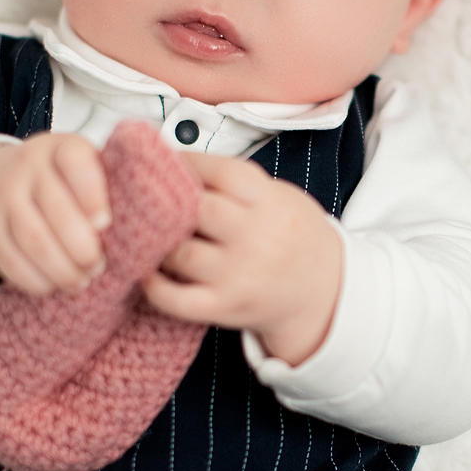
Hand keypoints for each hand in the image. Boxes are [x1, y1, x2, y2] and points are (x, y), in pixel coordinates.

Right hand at [0, 134, 109, 293]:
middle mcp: (27, 166)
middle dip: (83, 248)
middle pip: (57, 212)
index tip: (105, 224)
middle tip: (98, 267)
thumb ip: (109, 188)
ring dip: (62, 270)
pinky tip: (54, 286)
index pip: (75, 163)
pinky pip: (10, 260)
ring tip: (81, 281)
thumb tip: (144, 225)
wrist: (2, 181)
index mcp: (60, 147)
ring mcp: (3, 195)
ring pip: (34, 241)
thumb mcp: (85, 170)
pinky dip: (36, 280)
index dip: (92, 195)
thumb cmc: (63, 182)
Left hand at [142, 153, 342, 366]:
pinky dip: (154, 288)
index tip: (169, 163)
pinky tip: (148, 274)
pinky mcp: (225, 307)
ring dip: (160, 244)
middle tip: (155, 202)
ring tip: (154, 238)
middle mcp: (256, 238)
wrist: (322, 290)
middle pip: (198, 210)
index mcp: (270, 203)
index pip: (222, 173)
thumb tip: (182, 167)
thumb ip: (239, 183)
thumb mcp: (281, 197)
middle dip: (172, 204)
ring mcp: (239, 275)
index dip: (189, 164)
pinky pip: (177, 300)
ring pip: (182, 254)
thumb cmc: (293, 237)